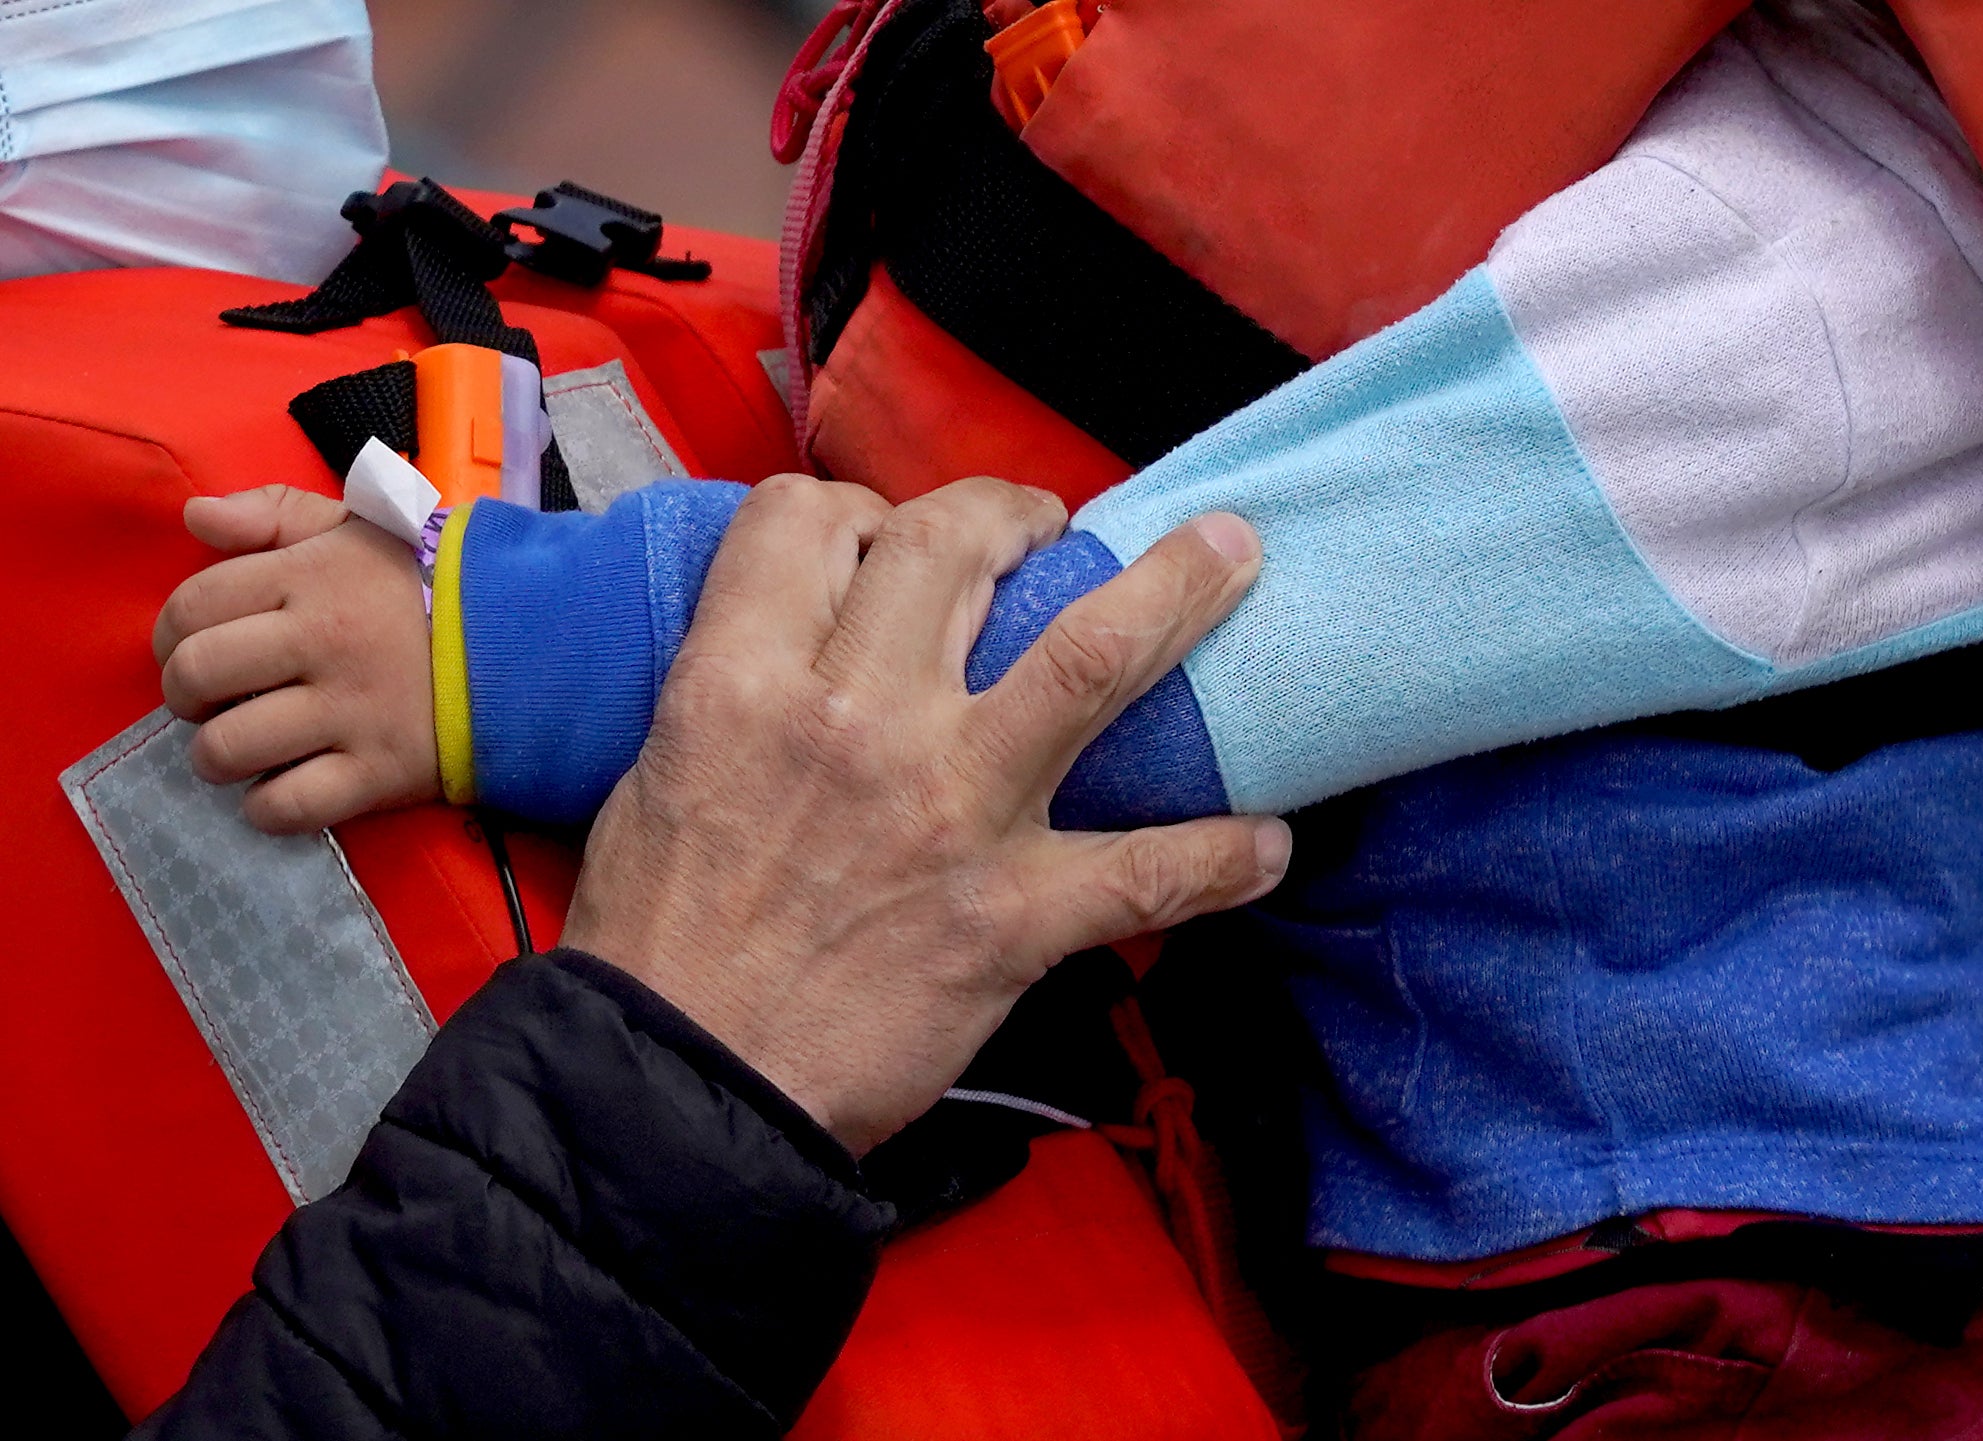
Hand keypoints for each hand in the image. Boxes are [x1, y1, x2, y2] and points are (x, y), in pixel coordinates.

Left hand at [153, 486, 438, 833]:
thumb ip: (275, 513)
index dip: (170, 633)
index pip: (193, 605)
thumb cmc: (438, 582)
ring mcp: (351, 711)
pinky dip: (267, 807)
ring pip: (228, 747)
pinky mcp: (380, 772)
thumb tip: (197, 518)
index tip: (188, 648)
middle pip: (197, 676)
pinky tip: (279, 788)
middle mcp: (321, 642)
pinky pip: (289, 806)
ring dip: (216, 755)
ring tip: (239, 749)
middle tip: (210, 701)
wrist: (540, 640)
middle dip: (185, 695)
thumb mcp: (362, 526)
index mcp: (310, 576)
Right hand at [562, 475, 1288, 1153]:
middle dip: (1015, 511)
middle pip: (957, 544)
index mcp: (745, 681)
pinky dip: (1221, 855)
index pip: (807, 520)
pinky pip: (1147, 869)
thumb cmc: (657, 945)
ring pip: (1090, 659)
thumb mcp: (658, 775)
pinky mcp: (1010, 915)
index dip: (860, 510)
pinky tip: (1268, 845)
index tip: (893, 536)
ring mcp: (949, 811)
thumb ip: (736, 689)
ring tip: (1231, 557)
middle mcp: (857, 720)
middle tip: (1049, 531)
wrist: (677, 1091)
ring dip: (1175, 593)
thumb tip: (806, 643)